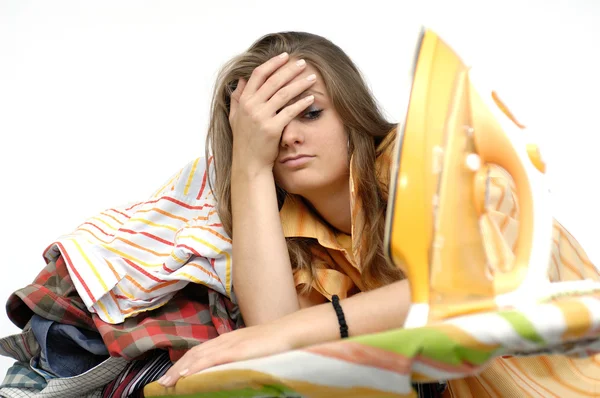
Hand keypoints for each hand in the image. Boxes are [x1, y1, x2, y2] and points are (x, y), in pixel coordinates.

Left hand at [157, 320, 296, 386]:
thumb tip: (231, 370)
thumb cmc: (276, 344)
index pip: (200, 351)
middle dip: (177, 368)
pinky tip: (186, 375)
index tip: (172, 375)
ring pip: (198, 356)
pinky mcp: (236, 351)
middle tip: (161, 383)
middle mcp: (225, 340)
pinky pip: (211, 359)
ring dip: (180, 369)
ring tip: (167, 383)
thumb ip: (240, 358)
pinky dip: (196, 367)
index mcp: (228, 340)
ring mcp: (230, 345)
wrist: (291, 333)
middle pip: (194, 353)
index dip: (184, 362)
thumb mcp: (253, 351)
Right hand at [229, 52, 316, 174]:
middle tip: (303, 62)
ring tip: (311, 77)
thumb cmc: (244, 141)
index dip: (272, 63)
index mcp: (244, 101)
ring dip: (299, 83)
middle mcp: (251, 106)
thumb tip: (241, 80)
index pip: (259, 75)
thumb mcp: (235, 117)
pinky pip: (290, 112)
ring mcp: (261, 117)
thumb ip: (237, 98)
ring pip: (283, 94)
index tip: (285, 56)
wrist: (249, 163)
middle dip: (290, 70)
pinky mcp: (272, 129)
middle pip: (273, 81)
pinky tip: (311, 98)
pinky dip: (301, 103)